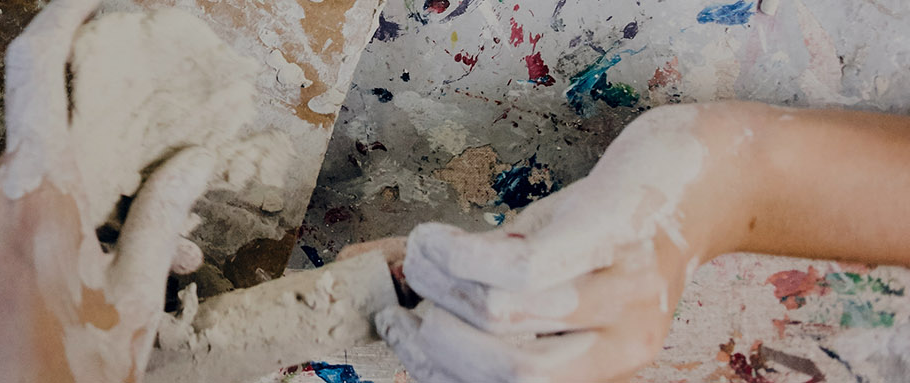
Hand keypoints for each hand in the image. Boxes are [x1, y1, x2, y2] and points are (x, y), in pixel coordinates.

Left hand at [0, 0, 218, 379]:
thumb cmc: (64, 381)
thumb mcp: (134, 301)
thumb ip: (163, 219)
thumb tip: (192, 163)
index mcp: (33, 196)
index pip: (39, 72)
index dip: (65, 19)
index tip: (92, 0)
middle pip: (46, 139)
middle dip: (105, 155)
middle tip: (159, 172)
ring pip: (28, 184)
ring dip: (81, 204)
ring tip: (141, 256)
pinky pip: (0, 218)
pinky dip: (47, 229)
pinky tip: (88, 269)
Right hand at [377, 104, 761, 381]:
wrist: (695, 174)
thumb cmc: (603, 229)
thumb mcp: (542, 273)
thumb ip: (472, 289)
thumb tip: (371, 279)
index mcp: (606, 366)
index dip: (437, 370)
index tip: (397, 332)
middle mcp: (624, 341)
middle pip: (506, 369)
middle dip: (434, 339)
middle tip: (403, 303)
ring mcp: (624, 289)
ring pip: (504, 315)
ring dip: (439, 285)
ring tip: (421, 256)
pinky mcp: (610, 234)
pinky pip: (521, 268)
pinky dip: (458, 257)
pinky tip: (433, 238)